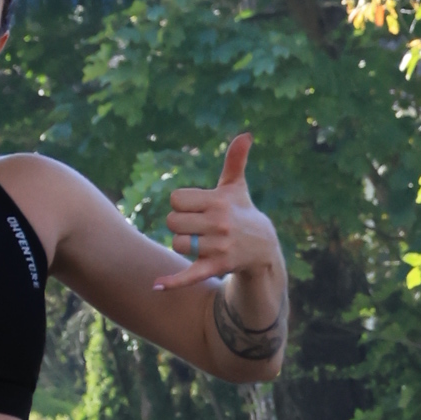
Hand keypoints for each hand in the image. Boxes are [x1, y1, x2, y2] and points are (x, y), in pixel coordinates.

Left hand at [155, 134, 280, 291]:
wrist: (263, 248)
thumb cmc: (242, 212)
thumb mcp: (237, 187)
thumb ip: (235, 160)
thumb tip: (245, 134)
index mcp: (218, 201)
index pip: (176, 199)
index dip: (181, 204)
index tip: (196, 208)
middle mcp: (219, 224)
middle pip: (173, 222)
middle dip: (180, 224)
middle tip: (197, 226)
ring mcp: (218, 247)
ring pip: (178, 244)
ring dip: (183, 244)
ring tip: (201, 242)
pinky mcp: (217, 267)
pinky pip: (190, 274)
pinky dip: (174, 281)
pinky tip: (156, 285)